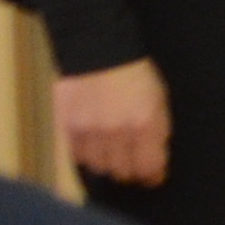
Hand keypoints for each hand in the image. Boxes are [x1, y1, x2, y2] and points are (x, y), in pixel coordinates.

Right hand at [57, 59, 171, 187]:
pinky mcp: (66, 127)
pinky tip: (91, 140)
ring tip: (109, 147)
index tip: (151, 176)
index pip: (148, 168)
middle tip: (129, 159)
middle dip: (128, 168)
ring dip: (106, 161)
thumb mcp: (158, 100)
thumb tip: (155, 164)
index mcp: (144, 125)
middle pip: (121, 172)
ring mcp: (88, 131)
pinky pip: (77, 155)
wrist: (97, 47)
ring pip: (98, 166)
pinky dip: (85, 153)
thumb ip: (157, 132)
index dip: (151, 176)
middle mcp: (115, 133)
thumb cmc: (134, 73)